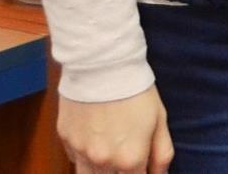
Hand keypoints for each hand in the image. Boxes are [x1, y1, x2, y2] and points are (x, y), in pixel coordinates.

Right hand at [58, 87, 173, 173]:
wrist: (103, 65)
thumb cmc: (137, 91)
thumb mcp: (160, 119)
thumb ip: (162, 152)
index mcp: (129, 159)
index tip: (144, 167)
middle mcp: (102, 162)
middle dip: (121, 173)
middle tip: (127, 159)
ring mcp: (80, 153)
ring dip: (102, 171)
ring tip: (112, 153)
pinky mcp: (65, 141)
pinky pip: (76, 159)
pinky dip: (86, 158)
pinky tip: (96, 140)